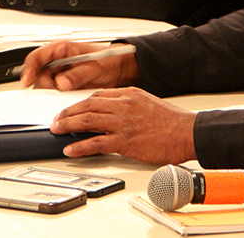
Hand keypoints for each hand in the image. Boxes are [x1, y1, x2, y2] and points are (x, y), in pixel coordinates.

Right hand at [20, 40, 139, 90]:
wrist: (120, 69)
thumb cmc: (109, 60)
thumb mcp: (94, 67)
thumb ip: (77, 75)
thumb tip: (61, 83)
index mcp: (62, 49)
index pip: (37, 57)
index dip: (29, 69)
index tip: (27, 81)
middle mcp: (58, 61)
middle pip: (38, 76)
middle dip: (44, 87)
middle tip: (54, 94)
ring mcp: (60, 74)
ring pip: (45, 87)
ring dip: (50, 94)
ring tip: (65, 97)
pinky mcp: (64, 86)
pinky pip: (54, 94)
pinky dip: (57, 99)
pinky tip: (65, 101)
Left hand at [50, 88, 196, 164]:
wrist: (187, 132)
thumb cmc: (172, 121)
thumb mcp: (148, 102)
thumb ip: (129, 105)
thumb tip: (114, 111)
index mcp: (129, 94)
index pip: (97, 95)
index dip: (81, 102)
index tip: (72, 109)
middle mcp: (123, 105)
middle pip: (88, 105)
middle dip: (68, 112)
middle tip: (57, 119)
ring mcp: (122, 123)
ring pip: (87, 120)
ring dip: (68, 125)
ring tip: (57, 130)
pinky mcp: (124, 141)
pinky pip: (96, 143)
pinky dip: (80, 146)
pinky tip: (71, 149)